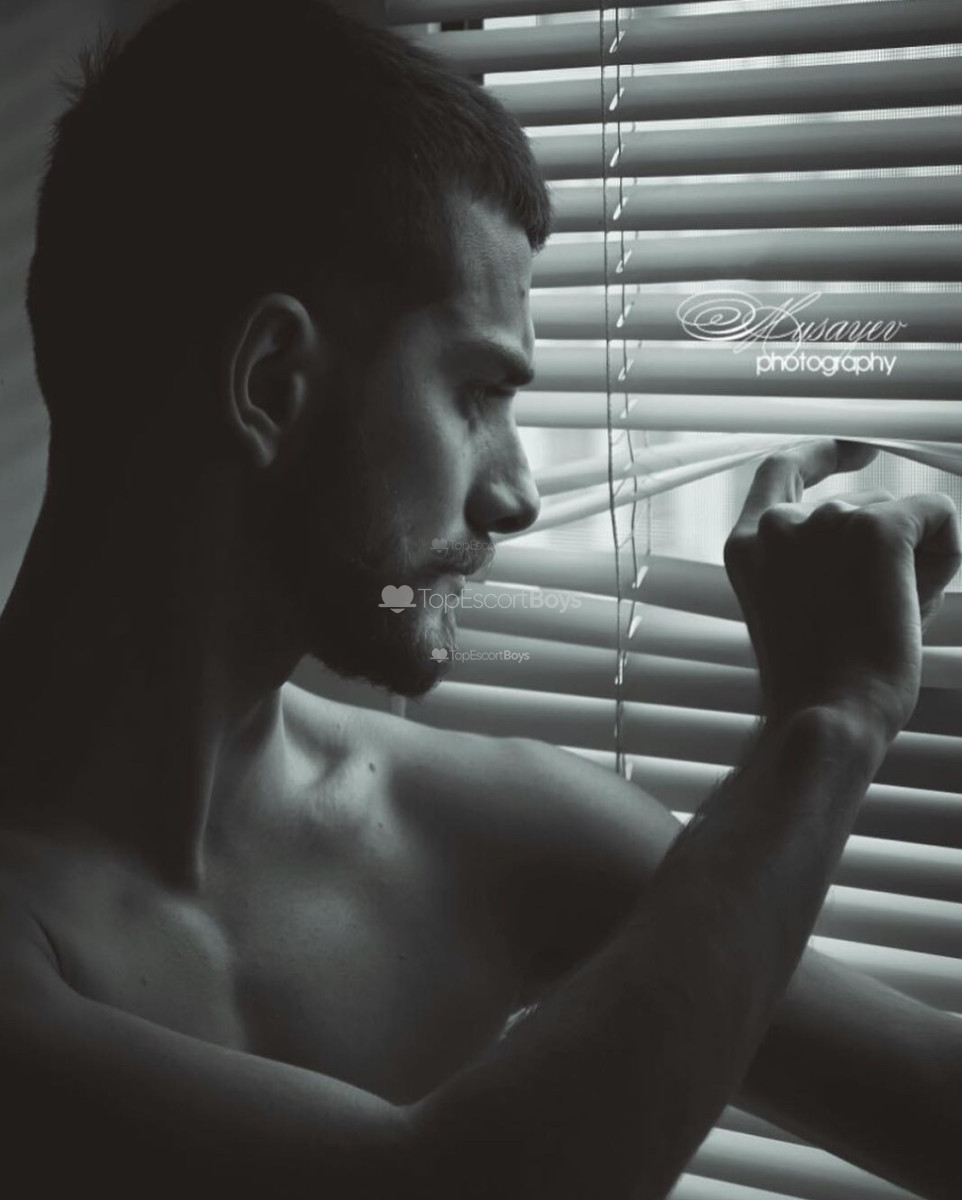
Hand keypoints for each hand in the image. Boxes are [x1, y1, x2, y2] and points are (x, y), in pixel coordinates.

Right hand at [724, 440, 960, 737]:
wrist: (830, 714)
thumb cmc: (818, 681)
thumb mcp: (799, 607)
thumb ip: (820, 557)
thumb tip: (896, 521)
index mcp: (748, 545)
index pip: (780, 470)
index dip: (822, 453)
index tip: (857, 449)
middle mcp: (780, 524)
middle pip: (859, 506)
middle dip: (885, 548)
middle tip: (880, 616)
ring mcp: (828, 520)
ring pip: (900, 515)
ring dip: (913, 558)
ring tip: (889, 620)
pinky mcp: (878, 529)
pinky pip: (937, 514)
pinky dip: (946, 549)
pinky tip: (921, 597)